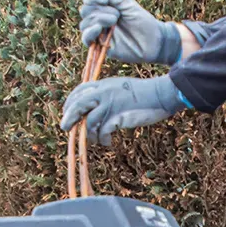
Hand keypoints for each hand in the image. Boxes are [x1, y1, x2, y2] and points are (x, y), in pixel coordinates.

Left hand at [60, 74, 186, 144]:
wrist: (160, 94)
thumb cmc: (143, 93)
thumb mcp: (120, 87)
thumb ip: (106, 94)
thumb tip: (93, 108)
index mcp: (103, 84)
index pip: (79, 91)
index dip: (70, 103)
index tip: (67, 113)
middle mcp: (104, 93)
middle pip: (77, 105)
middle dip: (69, 118)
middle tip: (65, 128)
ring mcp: (110, 105)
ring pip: (89, 122)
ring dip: (90, 134)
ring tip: (97, 140)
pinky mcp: (117, 116)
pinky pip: (102, 131)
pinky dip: (103, 139)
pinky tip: (108, 142)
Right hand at [78, 0, 181, 64]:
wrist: (153, 41)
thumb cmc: (142, 21)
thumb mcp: (127, 5)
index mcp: (105, 6)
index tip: (105, 0)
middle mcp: (99, 18)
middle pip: (85, 9)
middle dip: (99, 9)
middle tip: (117, 14)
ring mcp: (99, 32)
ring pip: (85, 23)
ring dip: (98, 19)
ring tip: (114, 21)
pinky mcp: (100, 46)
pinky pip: (86, 39)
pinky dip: (89, 32)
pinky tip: (98, 28)